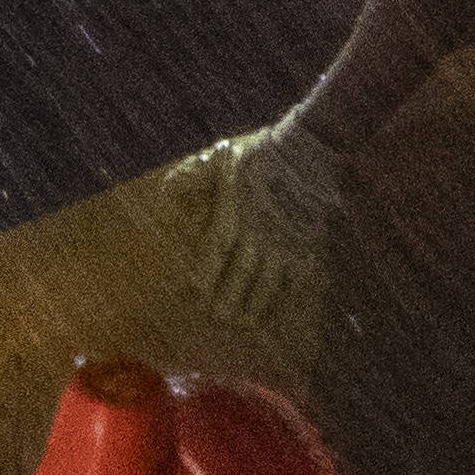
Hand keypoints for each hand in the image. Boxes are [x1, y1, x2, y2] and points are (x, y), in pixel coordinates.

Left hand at [187, 117, 342, 330]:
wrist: (309, 153)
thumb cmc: (261, 155)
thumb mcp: (220, 159)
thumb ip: (192, 178)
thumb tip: (165, 192)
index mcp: (234, 214)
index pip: (214, 250)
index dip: (204, 272)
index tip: (194, 290)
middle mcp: (257, 235)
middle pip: (239, 273)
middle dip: (227, 297)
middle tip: (217, 317)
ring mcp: (285, 243)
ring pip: (267, 282)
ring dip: (255, 303)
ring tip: (245, 321)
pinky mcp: (309, 246)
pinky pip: (299, 279)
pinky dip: (290, 297)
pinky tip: (284, 310)